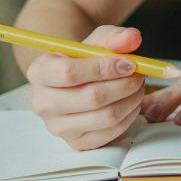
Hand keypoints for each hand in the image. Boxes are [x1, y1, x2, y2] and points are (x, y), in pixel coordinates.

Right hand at [27, 26, 144, 150]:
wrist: (76, 82)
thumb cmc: (86, 59)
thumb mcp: (97, 42)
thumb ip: (114, 37)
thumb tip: (133, 37)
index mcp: (39, 72)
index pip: (70, 72)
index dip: (105, 68)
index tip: (130, 63)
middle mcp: (43, 102)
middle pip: (91, 97)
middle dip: (125, 85)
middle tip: (140, 75)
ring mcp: (58, 126)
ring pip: (106, 116)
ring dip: (132, 100)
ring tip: (138, 87)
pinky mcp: (77, 142)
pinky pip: (112, 132)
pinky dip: (130, 116)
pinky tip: (132, 102)